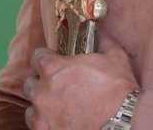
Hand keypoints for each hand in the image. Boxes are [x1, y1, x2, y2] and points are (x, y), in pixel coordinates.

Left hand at [23, 35, 138, 129]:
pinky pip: (36, 125)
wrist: (122, 121)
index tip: (51, 60)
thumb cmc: (117, 88)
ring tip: (56, 103)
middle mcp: (43, 91)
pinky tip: (57, 118)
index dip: (44, 57)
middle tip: (56, 83)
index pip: (36, 57)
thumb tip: (100, 32)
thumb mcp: (113, 55)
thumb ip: (102, 40)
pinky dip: (44, 121)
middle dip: (41, 81)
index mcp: (54, 68)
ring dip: (41, 103)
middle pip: (30, 83)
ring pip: (31, 107)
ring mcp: (42, 115)